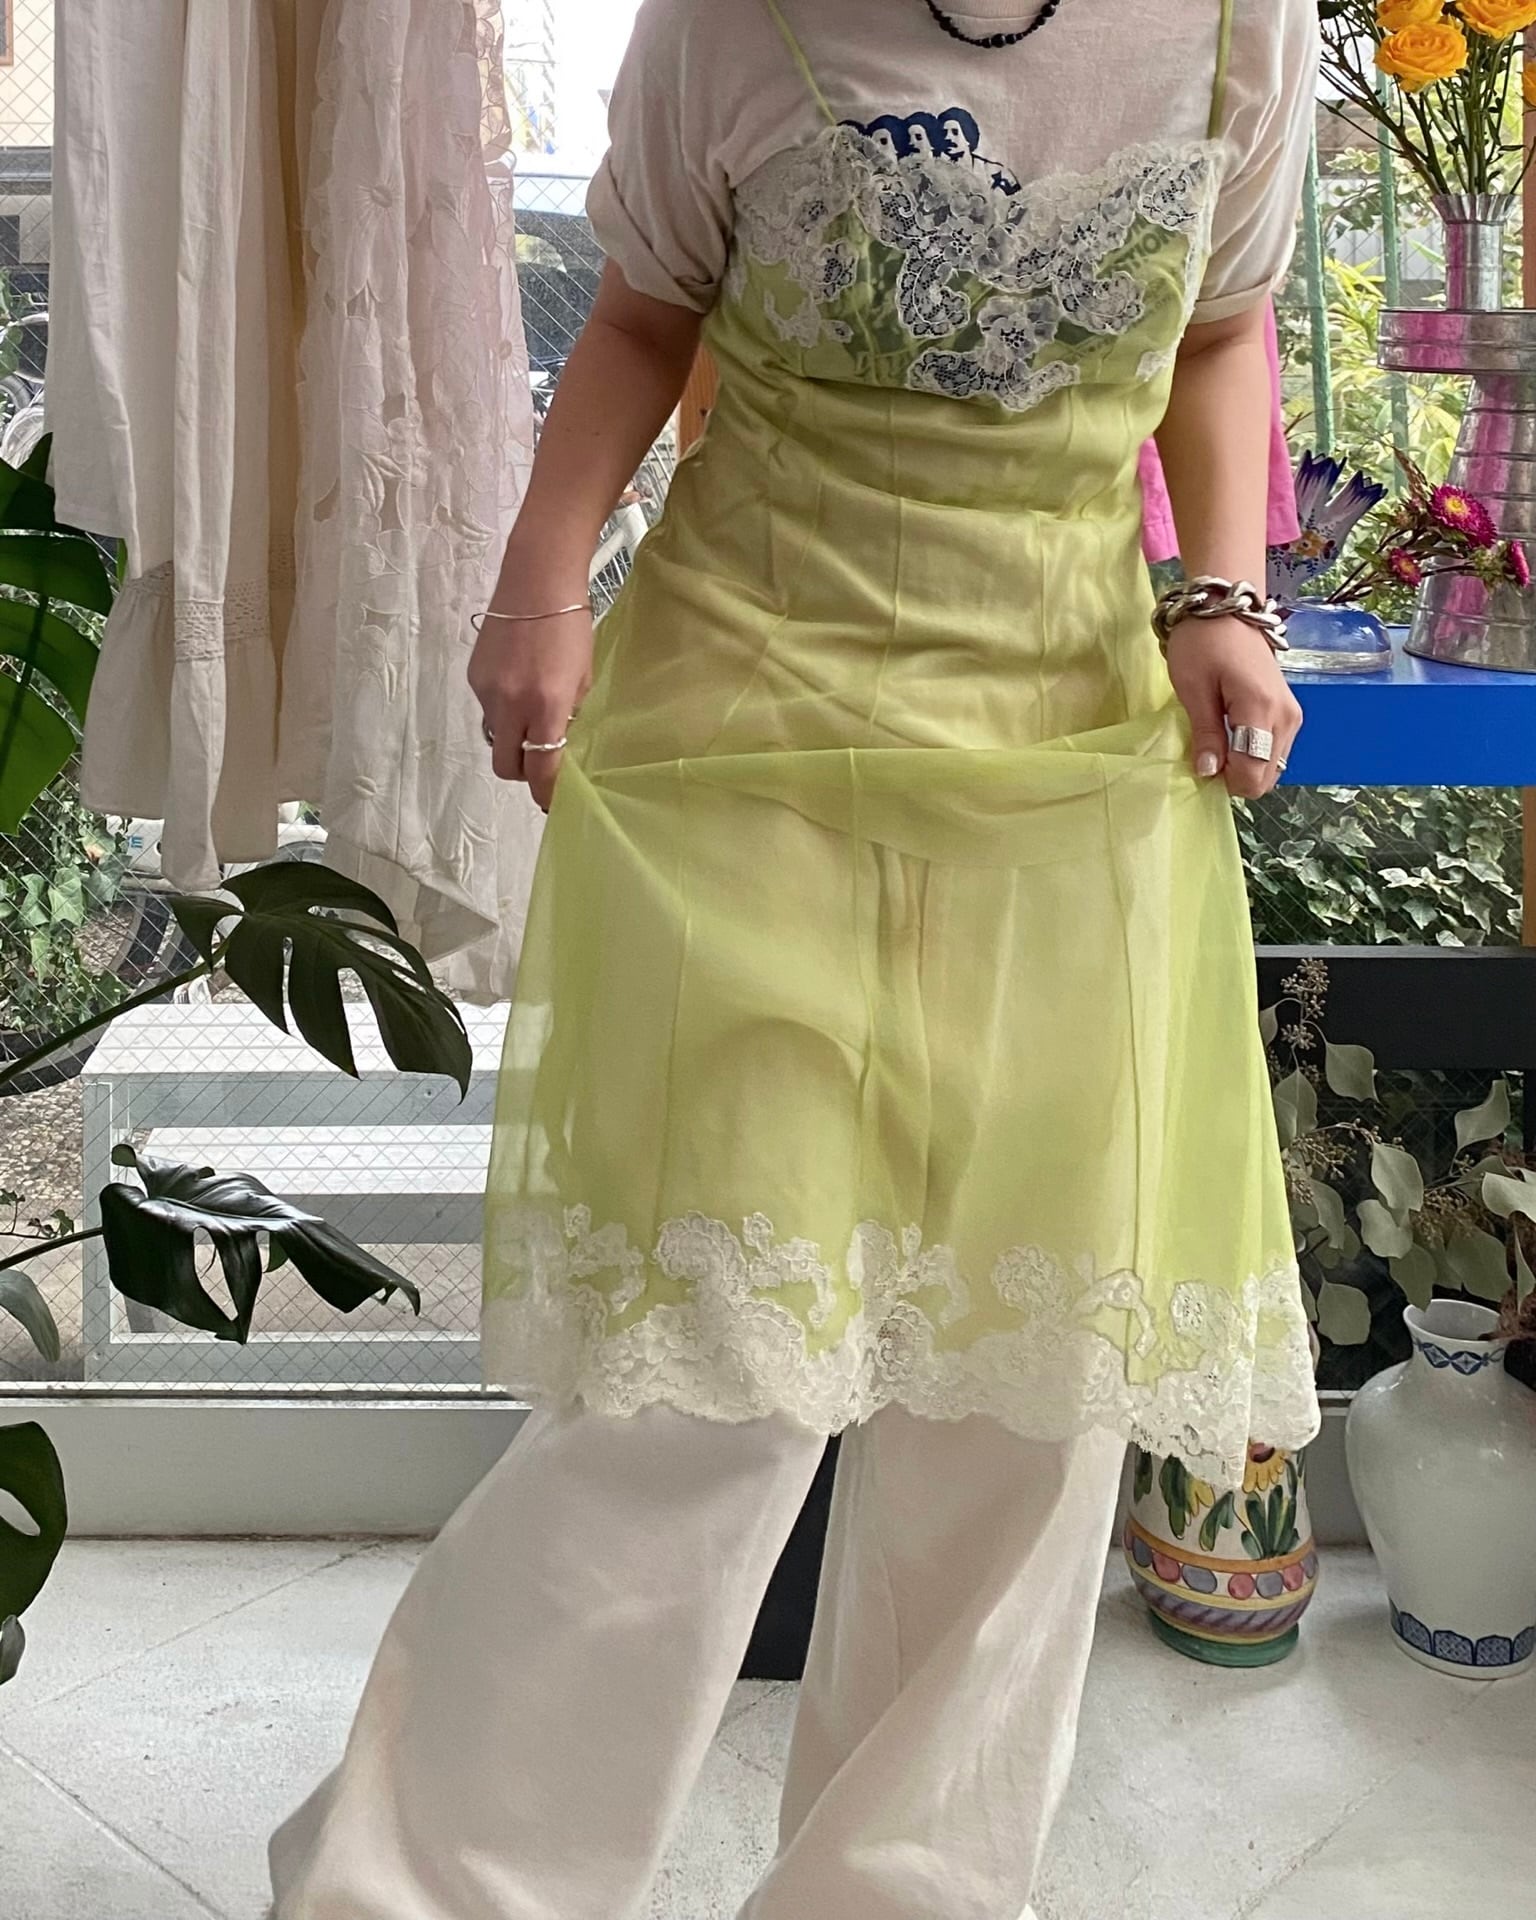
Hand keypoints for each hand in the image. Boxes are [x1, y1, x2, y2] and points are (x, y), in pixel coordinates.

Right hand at [467, 603, 592, 811]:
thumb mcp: (583, 677)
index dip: (546, 793)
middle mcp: (511, 704)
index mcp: (546, 706)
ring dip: (512, 737)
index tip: (552, 801)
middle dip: (523, 773)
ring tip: (530, 710)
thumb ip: (570, 716)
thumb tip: (561, 746)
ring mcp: (487, 691)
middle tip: (540, 763)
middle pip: (506, 766)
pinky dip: (503, 709)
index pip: (540, 769)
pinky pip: (487, 709)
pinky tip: (517, 683)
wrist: (536, 580)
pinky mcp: (473, 677)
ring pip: (496, 736)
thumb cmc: (570, 627)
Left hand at [1162, 615, 1301, 799]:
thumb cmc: (1203, 643)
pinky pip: (1273, 751)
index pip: (1252, 774)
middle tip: (1207, 752)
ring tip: (1218, 740)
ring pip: (1271, 767)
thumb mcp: (1194, 688)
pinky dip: (1253, 753)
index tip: (1202, 761)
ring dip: (1244, 765)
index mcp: (1262, 710)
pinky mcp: (1290, 713)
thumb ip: (1206, 734)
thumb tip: (1209, 773)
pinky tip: (1232, 734)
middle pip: (1266, 777)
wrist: (1227, 608)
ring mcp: (1292, 716)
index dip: (1224, 780)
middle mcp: (1287, 718)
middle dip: (1235, 776)